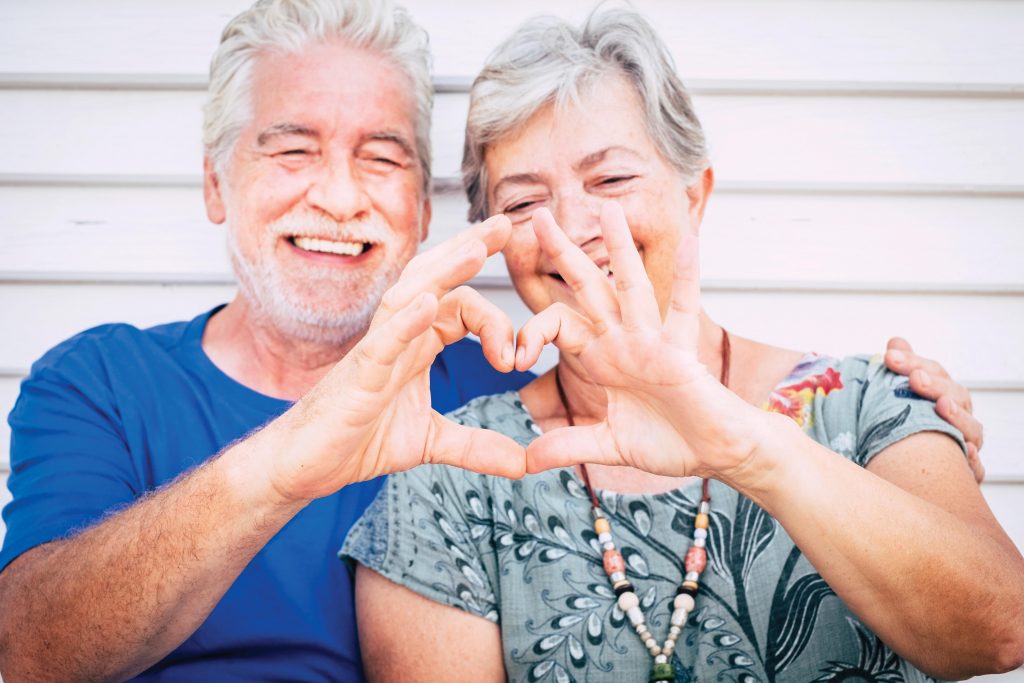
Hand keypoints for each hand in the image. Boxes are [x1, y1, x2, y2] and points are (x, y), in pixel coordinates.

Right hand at [265, 216, 526, 501]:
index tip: (516, 359)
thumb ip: (476, 446)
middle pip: (436, 280)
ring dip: (445, 271)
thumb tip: (523, 463)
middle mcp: (398, 337)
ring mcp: (376, 351)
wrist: (304, 467)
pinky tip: (428, 303)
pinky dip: (407, 321)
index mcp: (417, 346)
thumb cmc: (355, 442)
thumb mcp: (430, 443)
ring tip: (476, 249)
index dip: (495, 320)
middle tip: (507, 224)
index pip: (460, 307)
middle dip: (470, 250)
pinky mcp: (358, 375)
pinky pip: (383, 340)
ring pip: (411, 296)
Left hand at [517, 203, 767, 479]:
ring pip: (631, 286)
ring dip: (619, 248)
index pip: (558, 325)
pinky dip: (688, 278)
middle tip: (536, 216)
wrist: (717, 454)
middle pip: (587, 287)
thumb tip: (526, 461)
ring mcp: (652, 342)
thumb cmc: (671, 442)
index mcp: (603, 357)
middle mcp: (623, 340)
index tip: (513, 360)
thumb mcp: (608, 445)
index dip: (532, 334)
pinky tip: (690, 242)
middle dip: (562, 252)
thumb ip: (569, 445)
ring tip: (608, 208)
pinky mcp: (679, 354)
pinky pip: (683, 310)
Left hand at [884, 337, 984, 481]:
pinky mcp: (967, 474)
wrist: (907, 475)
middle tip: (914, 379)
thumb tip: (896, 342)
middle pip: (955, 395)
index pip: (933, 373)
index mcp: (941, 396)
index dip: (914, 363)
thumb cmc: (902, 430)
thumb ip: (900, 370)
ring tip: (942, 406)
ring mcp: (965, 444)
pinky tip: (965, 452)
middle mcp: (957, 418)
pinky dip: (973, 461)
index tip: (890, 356)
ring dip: (958, 417)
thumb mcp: (896, 399)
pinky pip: (976, 469)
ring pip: (971, 429)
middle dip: (935, 385)